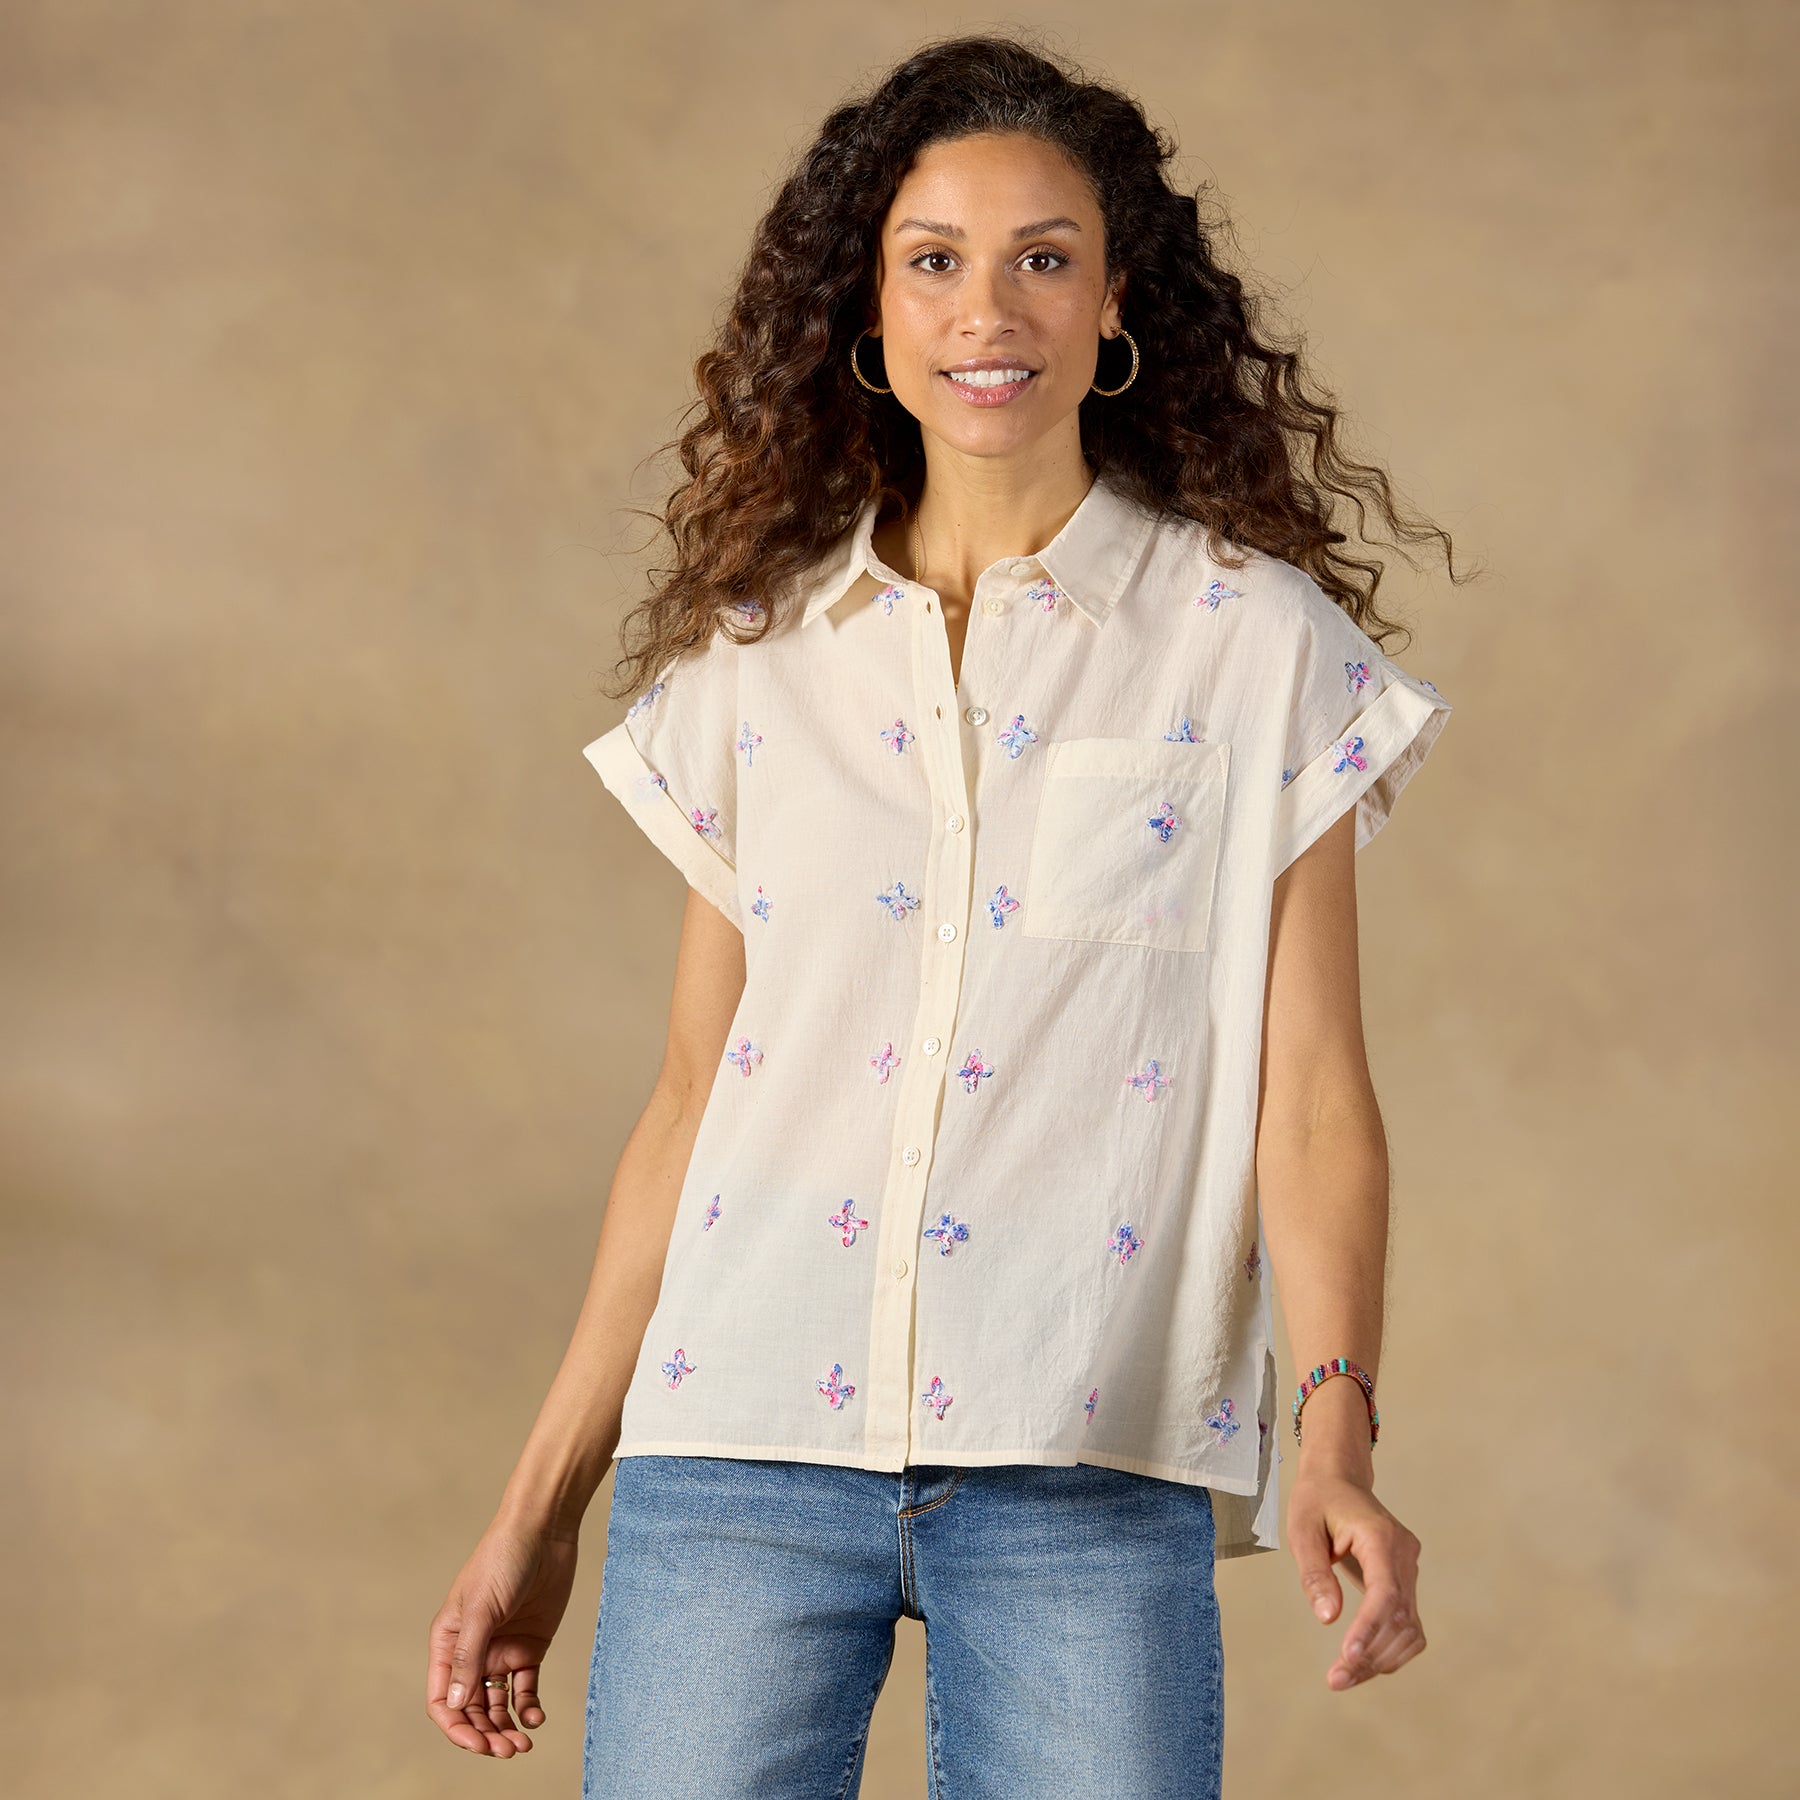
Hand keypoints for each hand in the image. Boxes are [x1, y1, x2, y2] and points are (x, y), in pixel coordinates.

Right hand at [426, 1520, 581, 1755]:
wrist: (544, 1530)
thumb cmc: (503, 1559)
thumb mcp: (481, 1607)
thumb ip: (469, 1656)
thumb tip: (457, 1706)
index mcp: (448, 1642)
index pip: (443, 1699)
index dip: (457, 1727)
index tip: (478, 1744)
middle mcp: (472, 1652)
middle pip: (472, 1709)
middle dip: (485, 1734)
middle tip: (507, 1751)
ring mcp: (502, 1650)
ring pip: (498, 1704)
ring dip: (506, 1727)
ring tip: (523, 1744)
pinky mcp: (530, 1646)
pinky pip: (525, 1688)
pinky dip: (529, 1707)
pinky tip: (536, 1718)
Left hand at [1287, 1469, 1425, 1689]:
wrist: (1338, 1478)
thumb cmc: (1316, 1500)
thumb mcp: (1302, 1529)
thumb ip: (1315, 1572)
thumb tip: (1328, 1618)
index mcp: (1380, 1536)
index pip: (1386, 1592)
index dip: (1370, 1628)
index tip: (1348, 1656)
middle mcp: (1404, 1555)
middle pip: (1399, 1617)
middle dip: (1370, 1654)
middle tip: (1335, 1680)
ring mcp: (1410, 1568)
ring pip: (1409, 1628)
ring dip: (1380, 1658)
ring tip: (1343, 1676)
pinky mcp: (1406, 1580)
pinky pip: (1407, 1624)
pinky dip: (1388, 1648)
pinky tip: (1361, 1661)